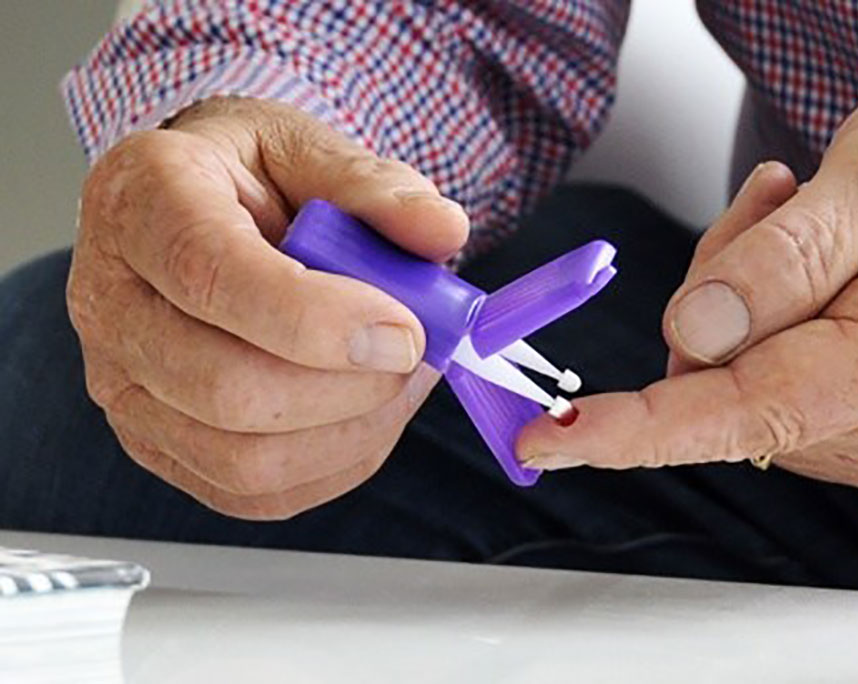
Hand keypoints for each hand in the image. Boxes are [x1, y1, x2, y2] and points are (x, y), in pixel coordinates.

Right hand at [69, 97, 467, 517]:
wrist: (191, 211)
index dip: (319, 319)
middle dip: (349, 388)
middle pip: (226, 389)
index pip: (213, 277)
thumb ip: (373, 185)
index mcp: (142, 203)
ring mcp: (124, 385)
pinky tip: (367, 416)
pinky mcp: (155, 441)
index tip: (404, 328)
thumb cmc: (243, 177)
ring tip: (399, 381)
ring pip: (240, 459)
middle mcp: (111, 303)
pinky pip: (249, 492)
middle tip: (413, 353)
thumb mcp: (304, 146)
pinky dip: (331, 466)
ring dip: (350, 433)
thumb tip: (441, 230)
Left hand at [518, 54, 857, 494]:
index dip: (637, 427)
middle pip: (719, 384)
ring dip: (734, 297)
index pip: (744, 409)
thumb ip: (789, 254)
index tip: (550, 439)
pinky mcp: (856, 424)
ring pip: (726, 382)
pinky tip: (806, 262)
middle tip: (777, 205)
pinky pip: (751, 381)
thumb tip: (695, 334)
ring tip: (809, 222)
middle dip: (711, 294)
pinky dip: (751, 316)